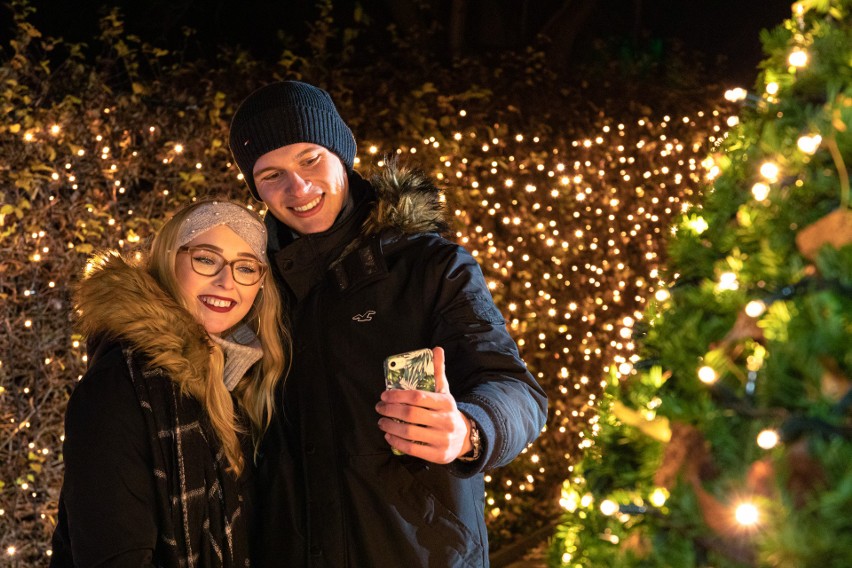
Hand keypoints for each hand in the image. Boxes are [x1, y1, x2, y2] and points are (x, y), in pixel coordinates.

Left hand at [376, 346, 472, 463]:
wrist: (465, 437)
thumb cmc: (446, 411)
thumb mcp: (444, 391)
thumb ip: (438, 372)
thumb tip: (437, 349)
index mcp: (446, 402)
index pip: (418, 396)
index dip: (398, 395)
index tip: (384, 395)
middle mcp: (446, 420)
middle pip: (411, 414)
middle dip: (390, 410)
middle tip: (379, 408)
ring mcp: (443, 439)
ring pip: (409, 432)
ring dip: (390, 426)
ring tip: (381, 422)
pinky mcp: (438, 455)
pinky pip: (413, 449)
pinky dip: (397, 442)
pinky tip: (389, 436)